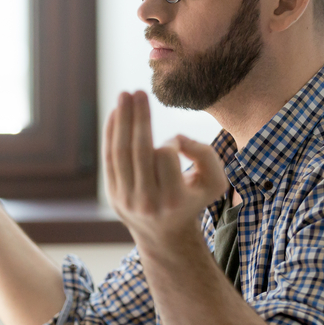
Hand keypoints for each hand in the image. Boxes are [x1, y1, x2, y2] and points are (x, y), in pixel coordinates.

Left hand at [103, 91, 227, 255]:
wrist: (165, 233)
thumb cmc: (192, 199)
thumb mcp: (214, 182)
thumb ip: (206, 155)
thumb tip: (175, 139)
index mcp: (173, 200)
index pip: (165, 156)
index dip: (172, 142)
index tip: (178, 143)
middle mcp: (146, 202)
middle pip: (138, 151)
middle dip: (138, 117)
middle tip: (139, 91)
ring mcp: (126, 199)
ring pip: (120, 152)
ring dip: (121, 120)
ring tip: (125, 95)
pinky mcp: (113, 194)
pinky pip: (109, 159)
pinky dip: (111, 133)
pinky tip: (116, 113)